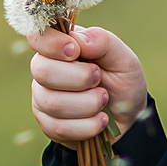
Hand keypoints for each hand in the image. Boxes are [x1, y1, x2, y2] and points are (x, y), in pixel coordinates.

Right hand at [27, 25, 147, 146]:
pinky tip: (101, 120)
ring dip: (88, 104)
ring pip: (53, 103)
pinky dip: (88, 125)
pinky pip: (60, 128)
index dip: (52, 44)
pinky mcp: (48, 125)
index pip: (38, 38)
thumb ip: (103, 42)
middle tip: (98, 79)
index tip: (76, 51)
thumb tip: (79, 40)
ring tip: (104, 100)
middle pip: (42, 71)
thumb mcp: (122, 58)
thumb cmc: (121, 81)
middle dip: (79, 78)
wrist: (128, 117)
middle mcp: (45, 71)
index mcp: (60, 48)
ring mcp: (43, 99)